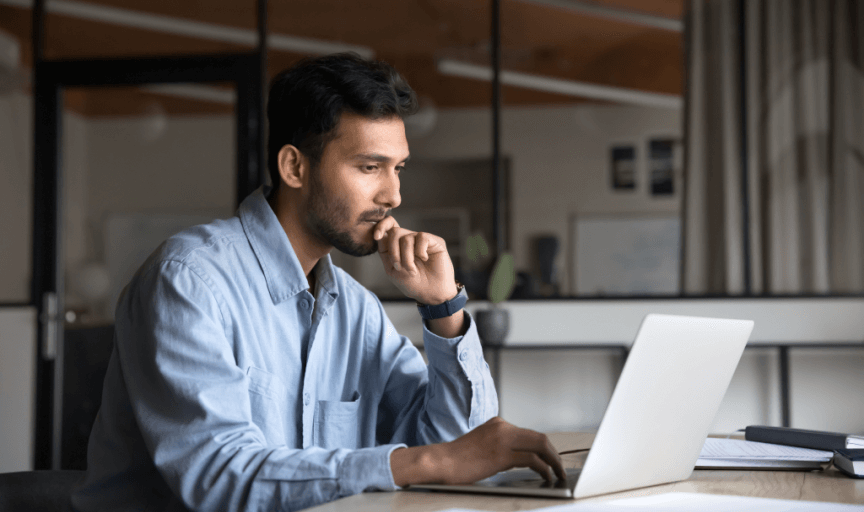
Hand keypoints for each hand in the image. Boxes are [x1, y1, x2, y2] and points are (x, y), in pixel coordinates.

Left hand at [374, 217, 456, 304]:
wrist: (430, 294)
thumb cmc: (412, 284)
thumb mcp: (392, 269)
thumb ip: (385, 252)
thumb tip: (380, 235)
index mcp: (398, 245)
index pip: (388, 226)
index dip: (381, 226)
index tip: (376, 237)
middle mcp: (410, 240)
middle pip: (395, 231)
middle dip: (393, 251)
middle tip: (398, 267)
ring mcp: (422, 240)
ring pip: (406, 238)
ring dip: (407, 258)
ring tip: (412, 271)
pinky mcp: (435, 241)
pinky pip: (422, 237)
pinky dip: (420, 251)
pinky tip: (425, 259)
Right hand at [390, 417, 565, 485]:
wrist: (440, 461)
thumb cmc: (457, 459)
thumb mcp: (481, 445)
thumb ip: (499, 446)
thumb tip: (517, 459)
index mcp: (498, 424)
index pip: (529, 433)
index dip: (544, 447)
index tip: (550, 459)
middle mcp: (502, 427)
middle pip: (539, 437)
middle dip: (554, 453)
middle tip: (560, 467)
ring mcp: (503, 439)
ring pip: (540, 445)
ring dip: (553, 461)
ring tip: (558, 473)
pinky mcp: (501, 455)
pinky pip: (532, 460)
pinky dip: (544, 469)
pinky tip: (546, 477)